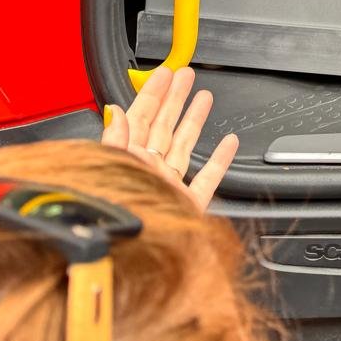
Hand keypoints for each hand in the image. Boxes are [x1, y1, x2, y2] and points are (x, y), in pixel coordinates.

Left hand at [102, 66, 238, 212]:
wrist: (133, 266)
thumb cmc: (117, 221)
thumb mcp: (112, 173)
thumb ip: (114, 142)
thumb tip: (114, 111)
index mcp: (128, 162)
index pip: (141, 119)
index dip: (153, 94)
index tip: (165, 73)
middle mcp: (149, 172)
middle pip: (163, 127)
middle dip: (175, 99)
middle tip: (186, 76)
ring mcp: (169, 188)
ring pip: (184, 146)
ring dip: (194, 120)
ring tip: (204, 97)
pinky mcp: (188, 207)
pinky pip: (207, 179)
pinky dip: (219, 160)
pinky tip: (228, 142)